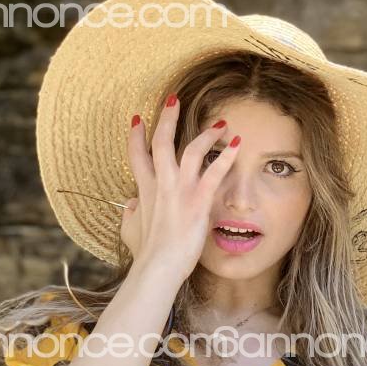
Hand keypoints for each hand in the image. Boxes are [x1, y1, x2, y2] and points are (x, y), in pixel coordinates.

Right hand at [120, 94, 240, 277]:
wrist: (158, 266)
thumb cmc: (146, 253)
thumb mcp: (130, 230)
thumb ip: (129, 215)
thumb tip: (129, 206)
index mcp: (144, 190)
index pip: (136, 155)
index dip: (136, 136)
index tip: (137, 119)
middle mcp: (161, 184)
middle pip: (161, 142)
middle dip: (167, 118)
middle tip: (174, 99)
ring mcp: (180, 190)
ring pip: (192, 150)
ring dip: (207, 133)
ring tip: (220, 123)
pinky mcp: (198, 200)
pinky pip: (215, 172)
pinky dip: (227, 156)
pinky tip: (237, 145)